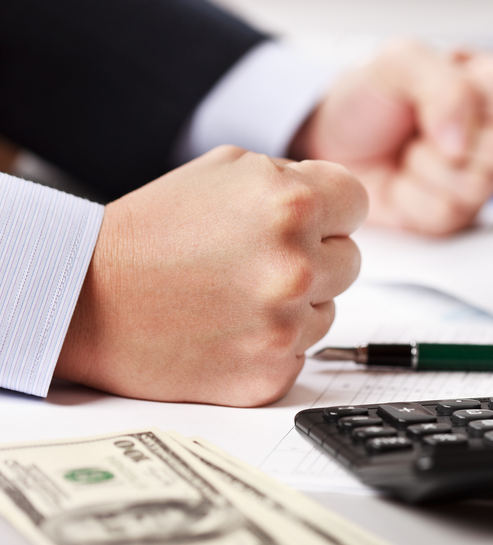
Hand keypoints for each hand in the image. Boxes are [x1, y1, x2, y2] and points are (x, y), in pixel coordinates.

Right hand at [55, 145, 366, 406]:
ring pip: (327, 310)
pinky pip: (301, 353)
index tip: (306, 220)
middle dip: (314, 256)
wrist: (84, 300)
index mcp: (291, 205)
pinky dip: (272, 342)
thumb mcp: (225, 169)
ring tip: (233, 294)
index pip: (357, 203)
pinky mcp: (269, 375)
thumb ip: (294, 178)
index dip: (330, 210)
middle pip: (349, 260)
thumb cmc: (150, 232)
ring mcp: (284, 326)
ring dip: (295, 303)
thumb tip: (339, 200)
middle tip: (254, 259)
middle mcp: (296, 266)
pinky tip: (227, 328)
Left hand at [289, 40, 492, 234]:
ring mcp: (479, 175)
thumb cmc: (364, 99)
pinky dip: (414, 200)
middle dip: (447, 141)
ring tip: (405, 154)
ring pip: (478, 186)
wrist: (328, 144)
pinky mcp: (459, 214)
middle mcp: (491, 130)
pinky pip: (451, 215)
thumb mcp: (397, 63)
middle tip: (416, 130)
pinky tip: (402, 183)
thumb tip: (463, 143)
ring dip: (426, 171)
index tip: (429, 102)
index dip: (471, 104)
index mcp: (487, 83)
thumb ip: (444, 86)